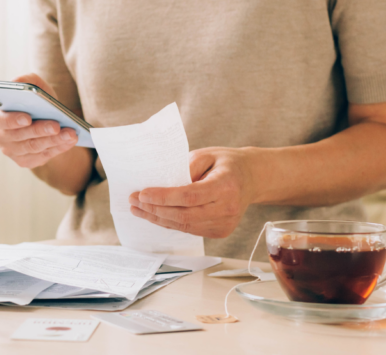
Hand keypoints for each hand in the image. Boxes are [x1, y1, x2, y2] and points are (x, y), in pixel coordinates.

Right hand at [0, 73, 77, 168]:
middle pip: (19, 136)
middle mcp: (0, 135)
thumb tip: (18, 82)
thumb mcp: (33, 87)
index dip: (12, 120)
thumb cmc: (35, 101)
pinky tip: (70, 141)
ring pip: (33, 147)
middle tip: (56, 126)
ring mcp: (11, 151)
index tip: (28, 118)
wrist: (44, 120)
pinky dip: (59, 148)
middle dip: (40, 131)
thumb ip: (25, 80)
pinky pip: (43, 156)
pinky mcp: (25, 161)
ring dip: (54, 140)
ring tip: (70, 133)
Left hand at [128, 147, 255, 237]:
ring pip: (184, 226)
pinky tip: (154, 215)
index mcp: (226, 186)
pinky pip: (189, 229)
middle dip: (154, 210)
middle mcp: (227, 209)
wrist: (252, 178)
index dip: (163, 197)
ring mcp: (225, 224)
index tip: (142, 193)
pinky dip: (170, 223)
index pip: (189, 196)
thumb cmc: (227, 163)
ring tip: (138, 209)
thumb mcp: (207, 154)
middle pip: (184, 215)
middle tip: (133, 201)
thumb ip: (185, 168)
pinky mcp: (220, 232)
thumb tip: (161, 184)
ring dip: (158, 219)